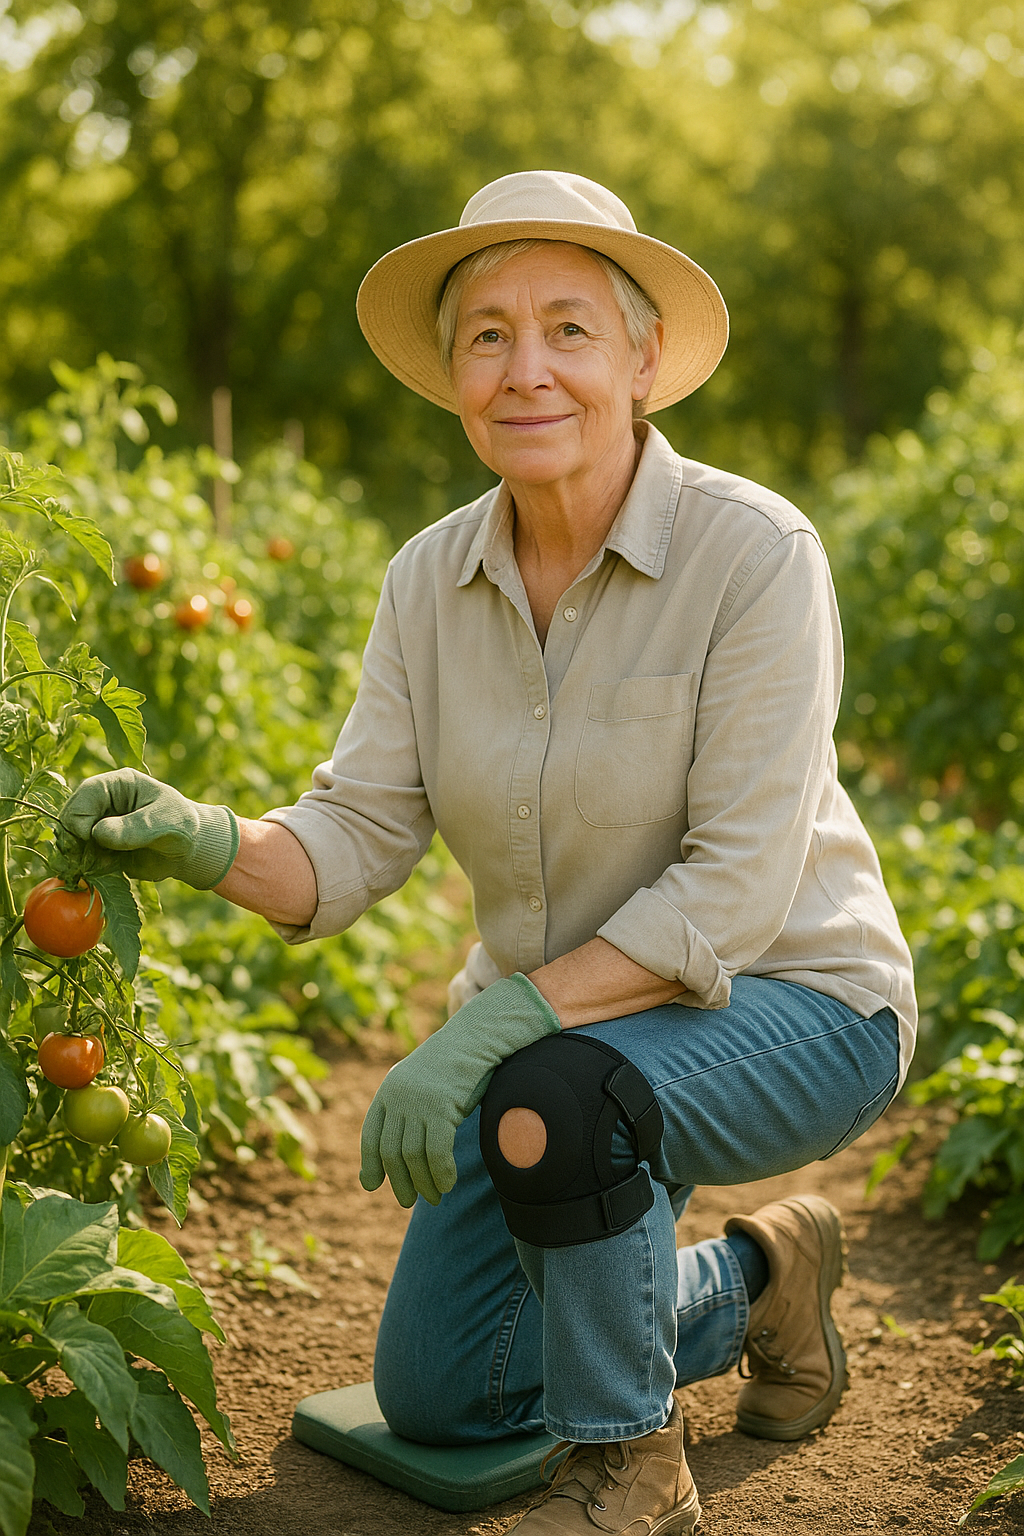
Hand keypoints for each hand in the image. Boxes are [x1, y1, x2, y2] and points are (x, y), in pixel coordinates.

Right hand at [59, 769, 238, 888]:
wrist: (190, 851)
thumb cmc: (181, 826)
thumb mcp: (164, 823)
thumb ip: (135, 827)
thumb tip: (99, 834)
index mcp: (117, 785)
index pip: (85, 794)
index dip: (81, 816)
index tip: (90, 837)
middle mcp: (103, 803)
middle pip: (70, 817)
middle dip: (76, 839)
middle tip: (90, 857)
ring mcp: (98, 826)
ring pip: (71, 840)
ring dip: (81, 855)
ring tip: (103, 864)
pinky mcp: (99, 848)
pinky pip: (82, 858)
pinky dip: (88, 867)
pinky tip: (107, 870)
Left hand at [359, 973, 560, 1206]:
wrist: (477, 1038)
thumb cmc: (455, 1065)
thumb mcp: (423, 1084)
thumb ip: (408, 1110)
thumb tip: (398, 1150)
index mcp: (389, 1090)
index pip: (370, 1135)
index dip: (370, 1163)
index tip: (371, 1185)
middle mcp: (398, 1097)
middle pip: (391, 1151)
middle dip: (399, 1181)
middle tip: (409, 1201)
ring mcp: (419, 1102)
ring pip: (413, 1156)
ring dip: (423, 1183)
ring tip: (434, 1197)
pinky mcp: (441, 1107)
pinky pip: (437, 1152)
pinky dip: (441, 1173)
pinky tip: (448, 1183)